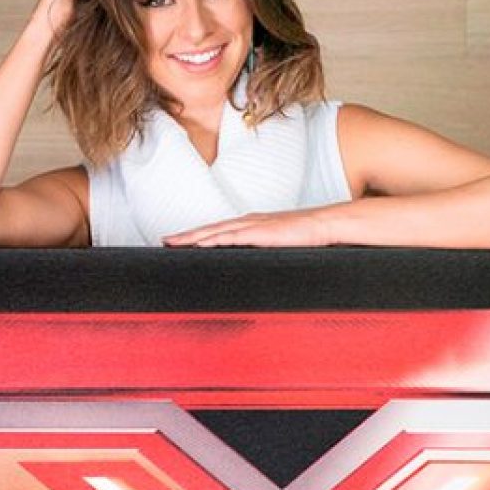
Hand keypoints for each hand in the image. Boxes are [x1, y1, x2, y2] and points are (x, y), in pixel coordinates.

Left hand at [163, 209, 335, 247]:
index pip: (219, 230)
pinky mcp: (259, 231)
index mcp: (252, 225)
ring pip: (214, 231)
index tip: (180, 242)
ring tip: (173, 243)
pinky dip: (212, 239)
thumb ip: (267, 253)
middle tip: (165, 241)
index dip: (198, 236)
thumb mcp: (281, 247)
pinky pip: (230, 236)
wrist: (325, 225)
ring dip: (192, 237)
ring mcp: (252, 225)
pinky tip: (199, 244)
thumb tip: (258, 268)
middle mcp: (248, 222)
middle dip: (186, 235)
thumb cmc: (308, 237)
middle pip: (210, 228)